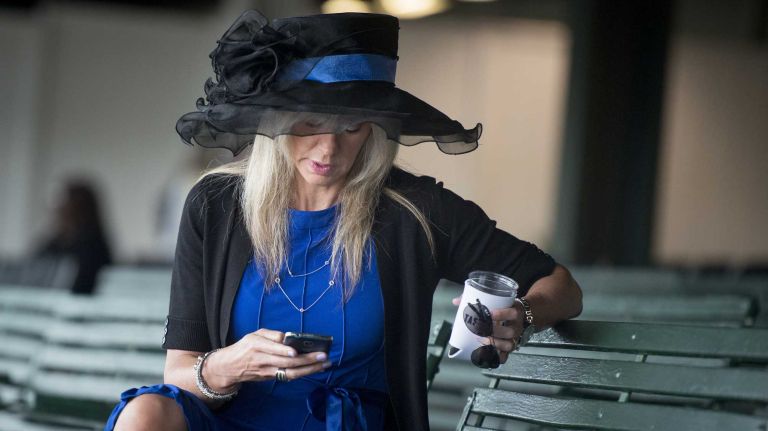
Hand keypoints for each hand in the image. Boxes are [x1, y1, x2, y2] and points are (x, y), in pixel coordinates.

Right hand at [203, 328, 330, 390]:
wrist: (230, 367)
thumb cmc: (245, 347)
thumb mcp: (254, 335)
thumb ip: (271, 334)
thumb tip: (288, 337)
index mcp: (256, 346)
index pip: (271, 349)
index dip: (283, 351)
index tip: (296, 351)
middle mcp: (262, 360)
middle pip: (286, 362)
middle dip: (306, 360)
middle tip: (323, 355)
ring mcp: (268, 372)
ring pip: (290, 372)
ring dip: (309, 369)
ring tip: (325, 363)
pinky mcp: (271, 378)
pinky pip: (289, 376)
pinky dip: (303, 373)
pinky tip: (316, 368)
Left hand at [452, 295, 523, 363]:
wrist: (521, 315)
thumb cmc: (506, 306)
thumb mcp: (499, 299)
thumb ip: (479, 299)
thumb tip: (456, 302)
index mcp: (516, 312)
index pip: (512, 314)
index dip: (501, 314)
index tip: (489, 314)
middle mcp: (517, 326)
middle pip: (509, 331)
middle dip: (494, 331)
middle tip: (481, 329)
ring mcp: (515, 338)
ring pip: (508, 345)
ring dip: (494, 344)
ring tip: (481, 341)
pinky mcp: (511, 347)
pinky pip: (506, 355)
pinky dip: (496, 357)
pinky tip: (488, 355)